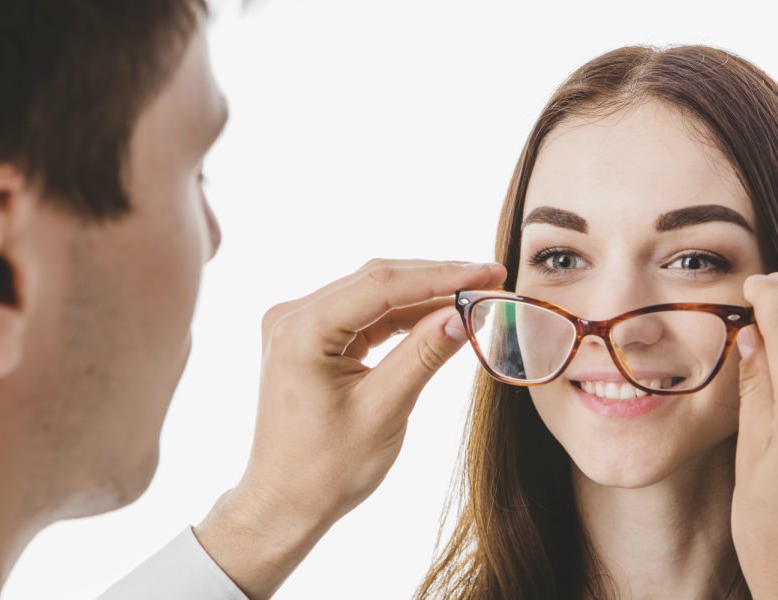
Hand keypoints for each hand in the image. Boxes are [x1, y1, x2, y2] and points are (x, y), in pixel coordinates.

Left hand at [195, 259, 505, 599]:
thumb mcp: (385, 410)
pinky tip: (441, 317)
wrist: (285, 504)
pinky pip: (365, 315)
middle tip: (492, 280)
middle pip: (377, 281)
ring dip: (425, 296)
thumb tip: (465, 314)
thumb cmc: (326, 470)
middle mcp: (293, 317)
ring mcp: (299, 325)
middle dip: (438, 281)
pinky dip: (404, 316)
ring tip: (476, 298)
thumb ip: (423, 355)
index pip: (382, 285)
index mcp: (301, 331)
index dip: (442, 276)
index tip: (489, 272)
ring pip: (374, 294)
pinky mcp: (311, 338)